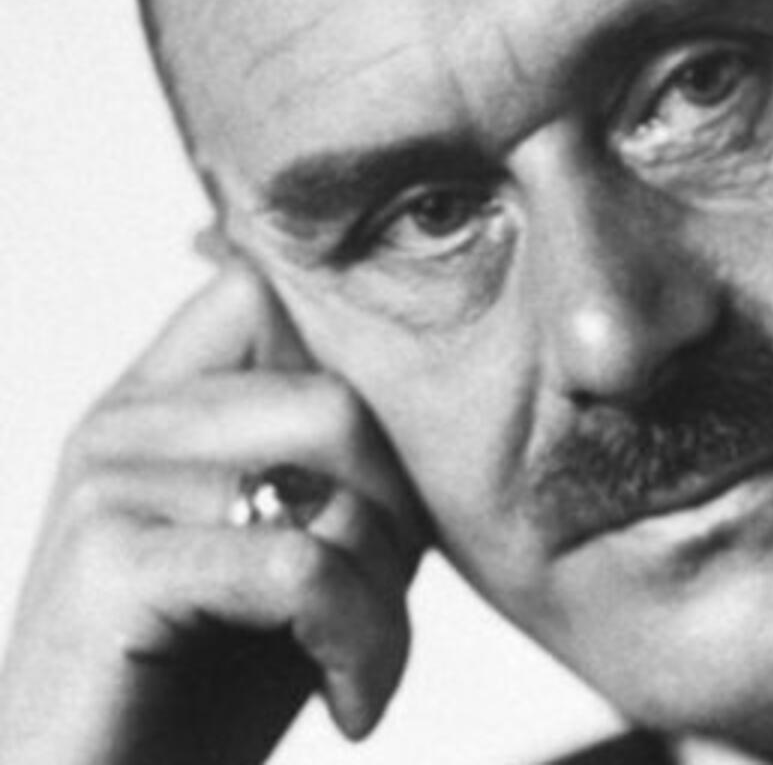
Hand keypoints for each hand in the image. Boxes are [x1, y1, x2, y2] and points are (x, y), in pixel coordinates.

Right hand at [0, 267, 428, 764]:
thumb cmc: (209, 689)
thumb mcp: (288, 555)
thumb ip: (335, 470)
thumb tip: (436, 398)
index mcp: (163, 408)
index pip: (268, 292)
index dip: (359, 379)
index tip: (379, 497)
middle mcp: (128, 423)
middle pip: (340, 397)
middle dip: (397, 517)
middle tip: (378, 611)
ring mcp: (111, 481)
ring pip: (335, 476)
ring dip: (385, 596)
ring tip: (362, 666)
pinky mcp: (112, 563)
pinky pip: (302, 567)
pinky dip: (360, 644)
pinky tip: (349, 705)